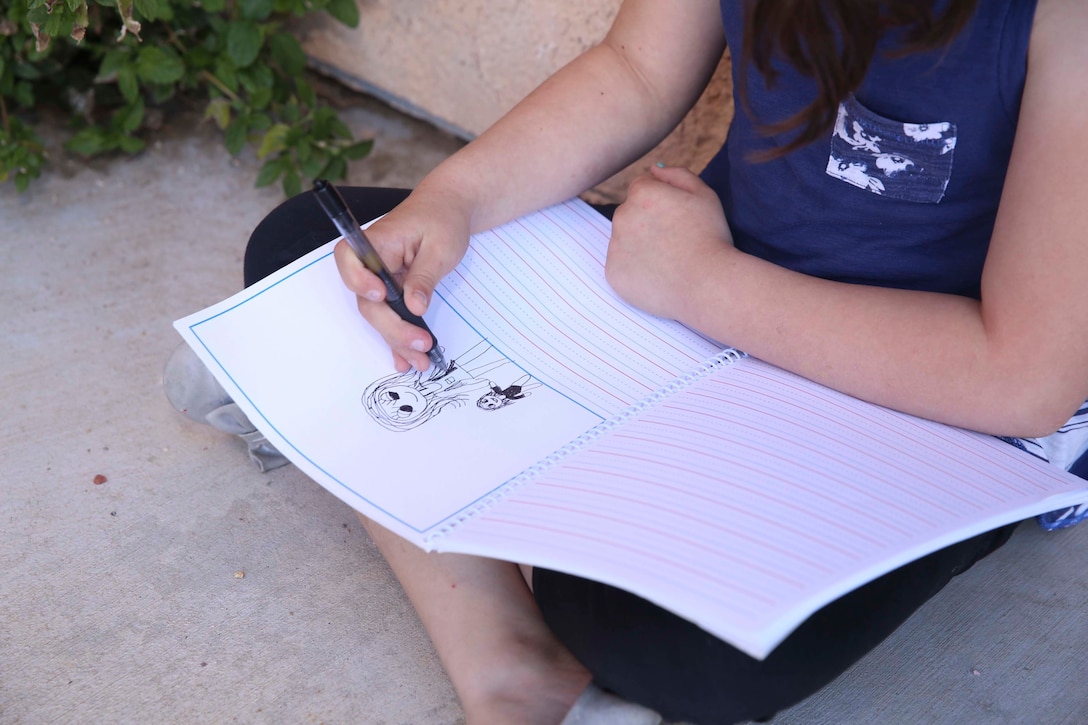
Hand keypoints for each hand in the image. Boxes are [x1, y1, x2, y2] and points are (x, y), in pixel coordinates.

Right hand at [334, 186, 471, 371]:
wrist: (449, 208)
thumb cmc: (443, 219)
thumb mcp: (440, 246)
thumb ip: (424, 277)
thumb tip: (413, 307)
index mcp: (377, 240)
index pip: (350, 260)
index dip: (359, 281)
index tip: (380, 295)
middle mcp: (372, 261)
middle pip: (368, 300)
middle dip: (392, 327)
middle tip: (421, 344)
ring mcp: (380, 277)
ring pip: (379, 314)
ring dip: (397, 340)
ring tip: (421, 361)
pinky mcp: (391, 289)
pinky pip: (390, 314)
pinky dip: (399, 336)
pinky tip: (408, 357)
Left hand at [606, 164, 734, 321]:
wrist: (708, 285)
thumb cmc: (711, 238)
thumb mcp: (704, 194)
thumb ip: (676, 174)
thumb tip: (653, 169)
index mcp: (642, 193)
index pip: (641, 187)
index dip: (661, 202)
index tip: (676, 219)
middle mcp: (621, 216)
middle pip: (629, 213)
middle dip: (646, 222)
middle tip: (673, 241)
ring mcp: (614, 246)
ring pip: (623, 239)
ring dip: (639, 244)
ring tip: (667, 259)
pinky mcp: (612, 273)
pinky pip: (621, 265)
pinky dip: (635, 269)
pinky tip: (657, 274)